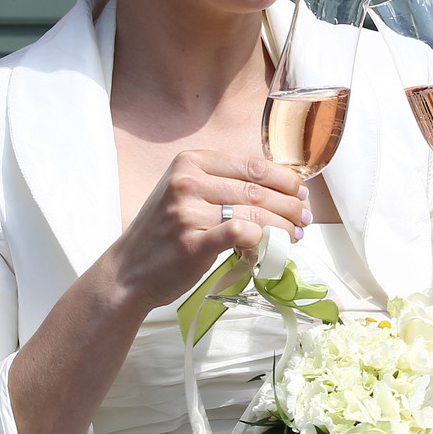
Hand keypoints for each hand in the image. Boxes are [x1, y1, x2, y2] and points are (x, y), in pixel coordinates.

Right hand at [104, 150, 310, 314]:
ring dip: (283, 226)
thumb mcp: (185, 193)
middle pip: (257, 190)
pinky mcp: (192, 243)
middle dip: (290, 205)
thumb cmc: (164, 233)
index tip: (300, 192)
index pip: (251, 166)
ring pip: (254, 213)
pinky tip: (270, 249)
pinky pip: (241, 234)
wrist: (128, 271)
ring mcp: (187, 212)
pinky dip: (262, 241)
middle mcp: (186, 182)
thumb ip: (222, 185)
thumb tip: (278, 189)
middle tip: (304, 218)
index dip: (284, 179)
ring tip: (295, 236)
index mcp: (189, 162)